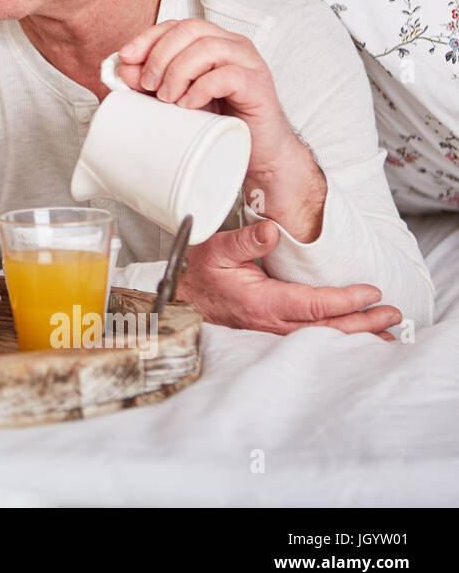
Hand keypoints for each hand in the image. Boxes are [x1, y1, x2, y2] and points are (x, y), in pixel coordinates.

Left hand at [116, 17, 326, 241]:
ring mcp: (248, 62)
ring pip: (207, 47)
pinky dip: (200, 89)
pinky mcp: (257, 84)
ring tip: (167, 98)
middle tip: (148, 86)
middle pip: (189, 29)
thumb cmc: (217, 123)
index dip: (147, 38)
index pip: (175, 25)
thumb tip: (123, 68)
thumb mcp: (176, 100)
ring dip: (178, 72)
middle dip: (160, 55)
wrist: (256, 153)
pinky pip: (227, 75)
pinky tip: (188, 106)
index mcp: (212, 42)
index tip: (125, 58)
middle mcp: (231, 45)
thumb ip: (150, 83)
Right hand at [177, 220, 400, 339]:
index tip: (372, 292)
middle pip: (327, 329)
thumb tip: (274, 232)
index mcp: (262, 302)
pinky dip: (337, 338)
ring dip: (355, 334)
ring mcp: (272, 332)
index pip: (314, 305)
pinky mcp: (273, 334)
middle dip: (363, 323)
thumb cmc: (199, 273)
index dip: (346, 300)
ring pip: (322, 338)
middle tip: (392, 315)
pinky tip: (353, 335)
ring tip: (384, 331)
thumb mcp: (216, 248)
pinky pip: (312, 340)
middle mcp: (271, 323)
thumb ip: (245, 240)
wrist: (181, 300)